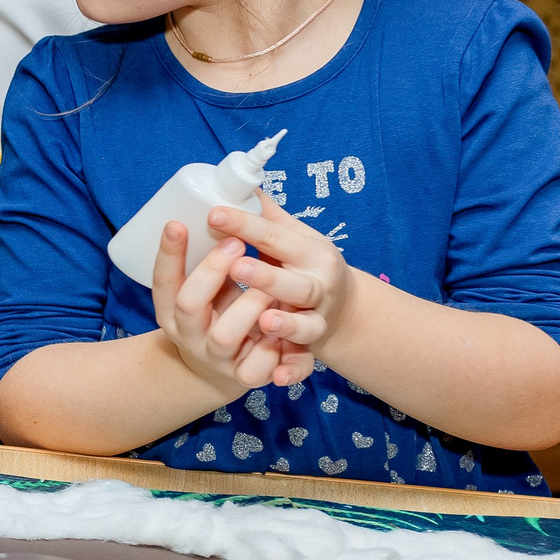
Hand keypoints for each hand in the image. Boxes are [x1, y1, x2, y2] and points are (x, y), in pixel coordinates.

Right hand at [148, 218, 303, 397]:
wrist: (228, 368)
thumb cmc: (219, 312)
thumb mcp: (209, 284)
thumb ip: (216, 252)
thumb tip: (235, 191)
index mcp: (173, 308)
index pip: (163, 280)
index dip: (168, 253)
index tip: (177, 223)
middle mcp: (189, 333)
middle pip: (188, 304)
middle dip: (211, 271)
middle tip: (236, 243)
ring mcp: (216, 357)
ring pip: (224, 336)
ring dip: (247, 307)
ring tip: (270, 286)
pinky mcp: (245, 376)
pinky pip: (258, 368)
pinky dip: (273, 351)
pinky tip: (283, 331)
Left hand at [211, 200, 354, 367]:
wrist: (345, 312)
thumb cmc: (307, 266)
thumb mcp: (297, 239)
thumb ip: (270, 217)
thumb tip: (243, 181)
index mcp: (312, 252)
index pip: (276, 237)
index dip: (246, 226)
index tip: (215, 214)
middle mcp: (318, 285)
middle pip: (296, 283)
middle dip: (268, 276)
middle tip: (238, 266)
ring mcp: (317, 319)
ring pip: (306, 324)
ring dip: (286, 324)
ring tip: (265, 320)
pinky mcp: (313, 349)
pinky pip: (305, 364)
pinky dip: (292, 371)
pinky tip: (276, 378)